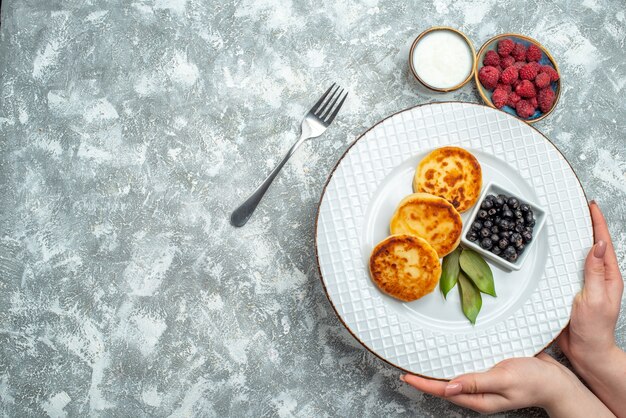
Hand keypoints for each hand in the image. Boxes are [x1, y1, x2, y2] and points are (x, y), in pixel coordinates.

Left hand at [401, 353, 612, 416]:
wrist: (557, 380)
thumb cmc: (534, 380)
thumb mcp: (504, 379)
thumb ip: (476, 382)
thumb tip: (449, 386)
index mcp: (479, 398)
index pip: (443, 391)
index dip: (423, 383)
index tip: (405, 375)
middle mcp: (478, 393)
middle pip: (444, 386)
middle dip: (425, 378)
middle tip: (406, 366)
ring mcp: (483, 384)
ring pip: (454, 378)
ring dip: (437, 370)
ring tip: (420, 362)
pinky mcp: (489, 374)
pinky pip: (466, 370)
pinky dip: (454, 363)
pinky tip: (448, 356)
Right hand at [557, 201, 625, 416]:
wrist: (586, 351)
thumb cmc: (594, 329)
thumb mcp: (596, 299)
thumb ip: (596, 272)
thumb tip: (598, 245)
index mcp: (608, 276)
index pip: (603, 242)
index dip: (597, 222)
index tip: (591, 205)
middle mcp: (597, 277)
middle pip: (591, 244)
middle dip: (586, 225)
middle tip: (576, 208)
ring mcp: (584, 283)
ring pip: (577, 255)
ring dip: (572, 239)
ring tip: (564, 224)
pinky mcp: (571, 290)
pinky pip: (565, 268)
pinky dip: (561, 256)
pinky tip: (552, 253)